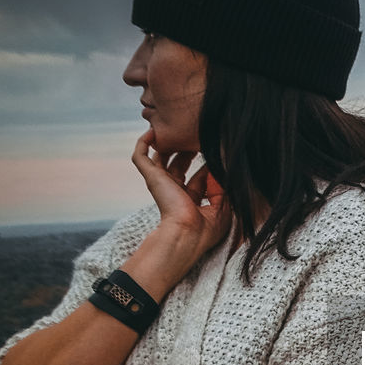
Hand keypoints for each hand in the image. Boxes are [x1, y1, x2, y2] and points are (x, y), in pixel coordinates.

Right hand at [131, 127, 231, 256]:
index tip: (219, 154)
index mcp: (190, 202)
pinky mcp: (152, 178)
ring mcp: (161, 184)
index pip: (200, 179)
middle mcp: (174, 192)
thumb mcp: (223, 208)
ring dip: (169, 144)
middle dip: (189, 151)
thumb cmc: (206, 229)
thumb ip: (224, 188)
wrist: (187, 234)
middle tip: (198, 137)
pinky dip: (142, 144)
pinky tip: (151, 132)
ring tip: (178, 130)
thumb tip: (222, 169)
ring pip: (161, 158)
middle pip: (180, 165)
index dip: (209, 167)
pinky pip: (140, 157)